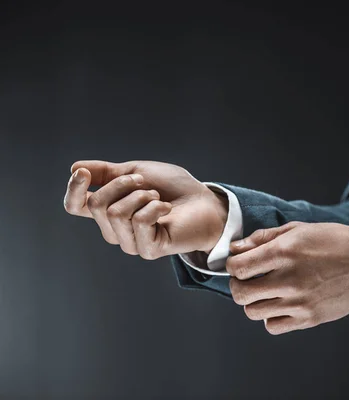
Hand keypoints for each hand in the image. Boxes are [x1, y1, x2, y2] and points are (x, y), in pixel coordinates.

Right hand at [63, 160, 227, 258]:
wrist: (205, 201)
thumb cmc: (174, 187)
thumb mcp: (137, 171)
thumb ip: (107, 172)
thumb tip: (75, 168)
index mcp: (109, 209)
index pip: (75, 206)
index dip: (73, 190)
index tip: (82, 173)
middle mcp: (115, 229)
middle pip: (97, 205)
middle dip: (122, 184)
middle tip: (146, 184)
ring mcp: (131, 242)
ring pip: (115, 213)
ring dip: (141, 195)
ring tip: (158, 197)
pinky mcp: (148, 250)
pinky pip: (138, 221)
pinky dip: (154, 207)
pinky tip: (166, 209)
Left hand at [226, 222, 348, 334]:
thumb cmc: (333, 241)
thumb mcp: (298, 229)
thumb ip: (264, 237)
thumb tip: (235, 248)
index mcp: (284, 252)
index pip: (237, 267)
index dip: (231, 265)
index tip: (238, 264)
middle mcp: (289, 279)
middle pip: (240, 293)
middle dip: (237, 285)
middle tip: (246, 280)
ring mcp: (299, 302)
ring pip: (253, 312)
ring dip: (253, 302)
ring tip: (265, 293)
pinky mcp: (309, 318)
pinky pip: (273, 327)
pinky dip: (271, 317)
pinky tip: (280, 305)